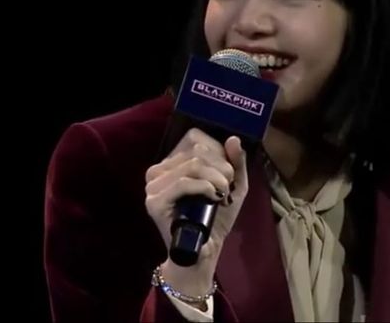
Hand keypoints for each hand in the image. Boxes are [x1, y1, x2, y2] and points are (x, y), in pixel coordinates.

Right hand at [145, 128, 248, 261]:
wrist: (204, 252)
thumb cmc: (216, 218)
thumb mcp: (233, 186)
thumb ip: (236, 162)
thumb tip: (233, 139)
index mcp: (173, 163)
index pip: (195, 138)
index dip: (217, 151)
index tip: (228, 172)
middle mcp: (159, 170)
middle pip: (197, 150)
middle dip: (221, 167)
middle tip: (228, 187)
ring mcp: (154, 186)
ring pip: (192, 164)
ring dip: (216, 178)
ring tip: (222, 194)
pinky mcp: (154, 201)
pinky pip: (183, 182)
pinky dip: (204, 187)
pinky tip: (213, 196)